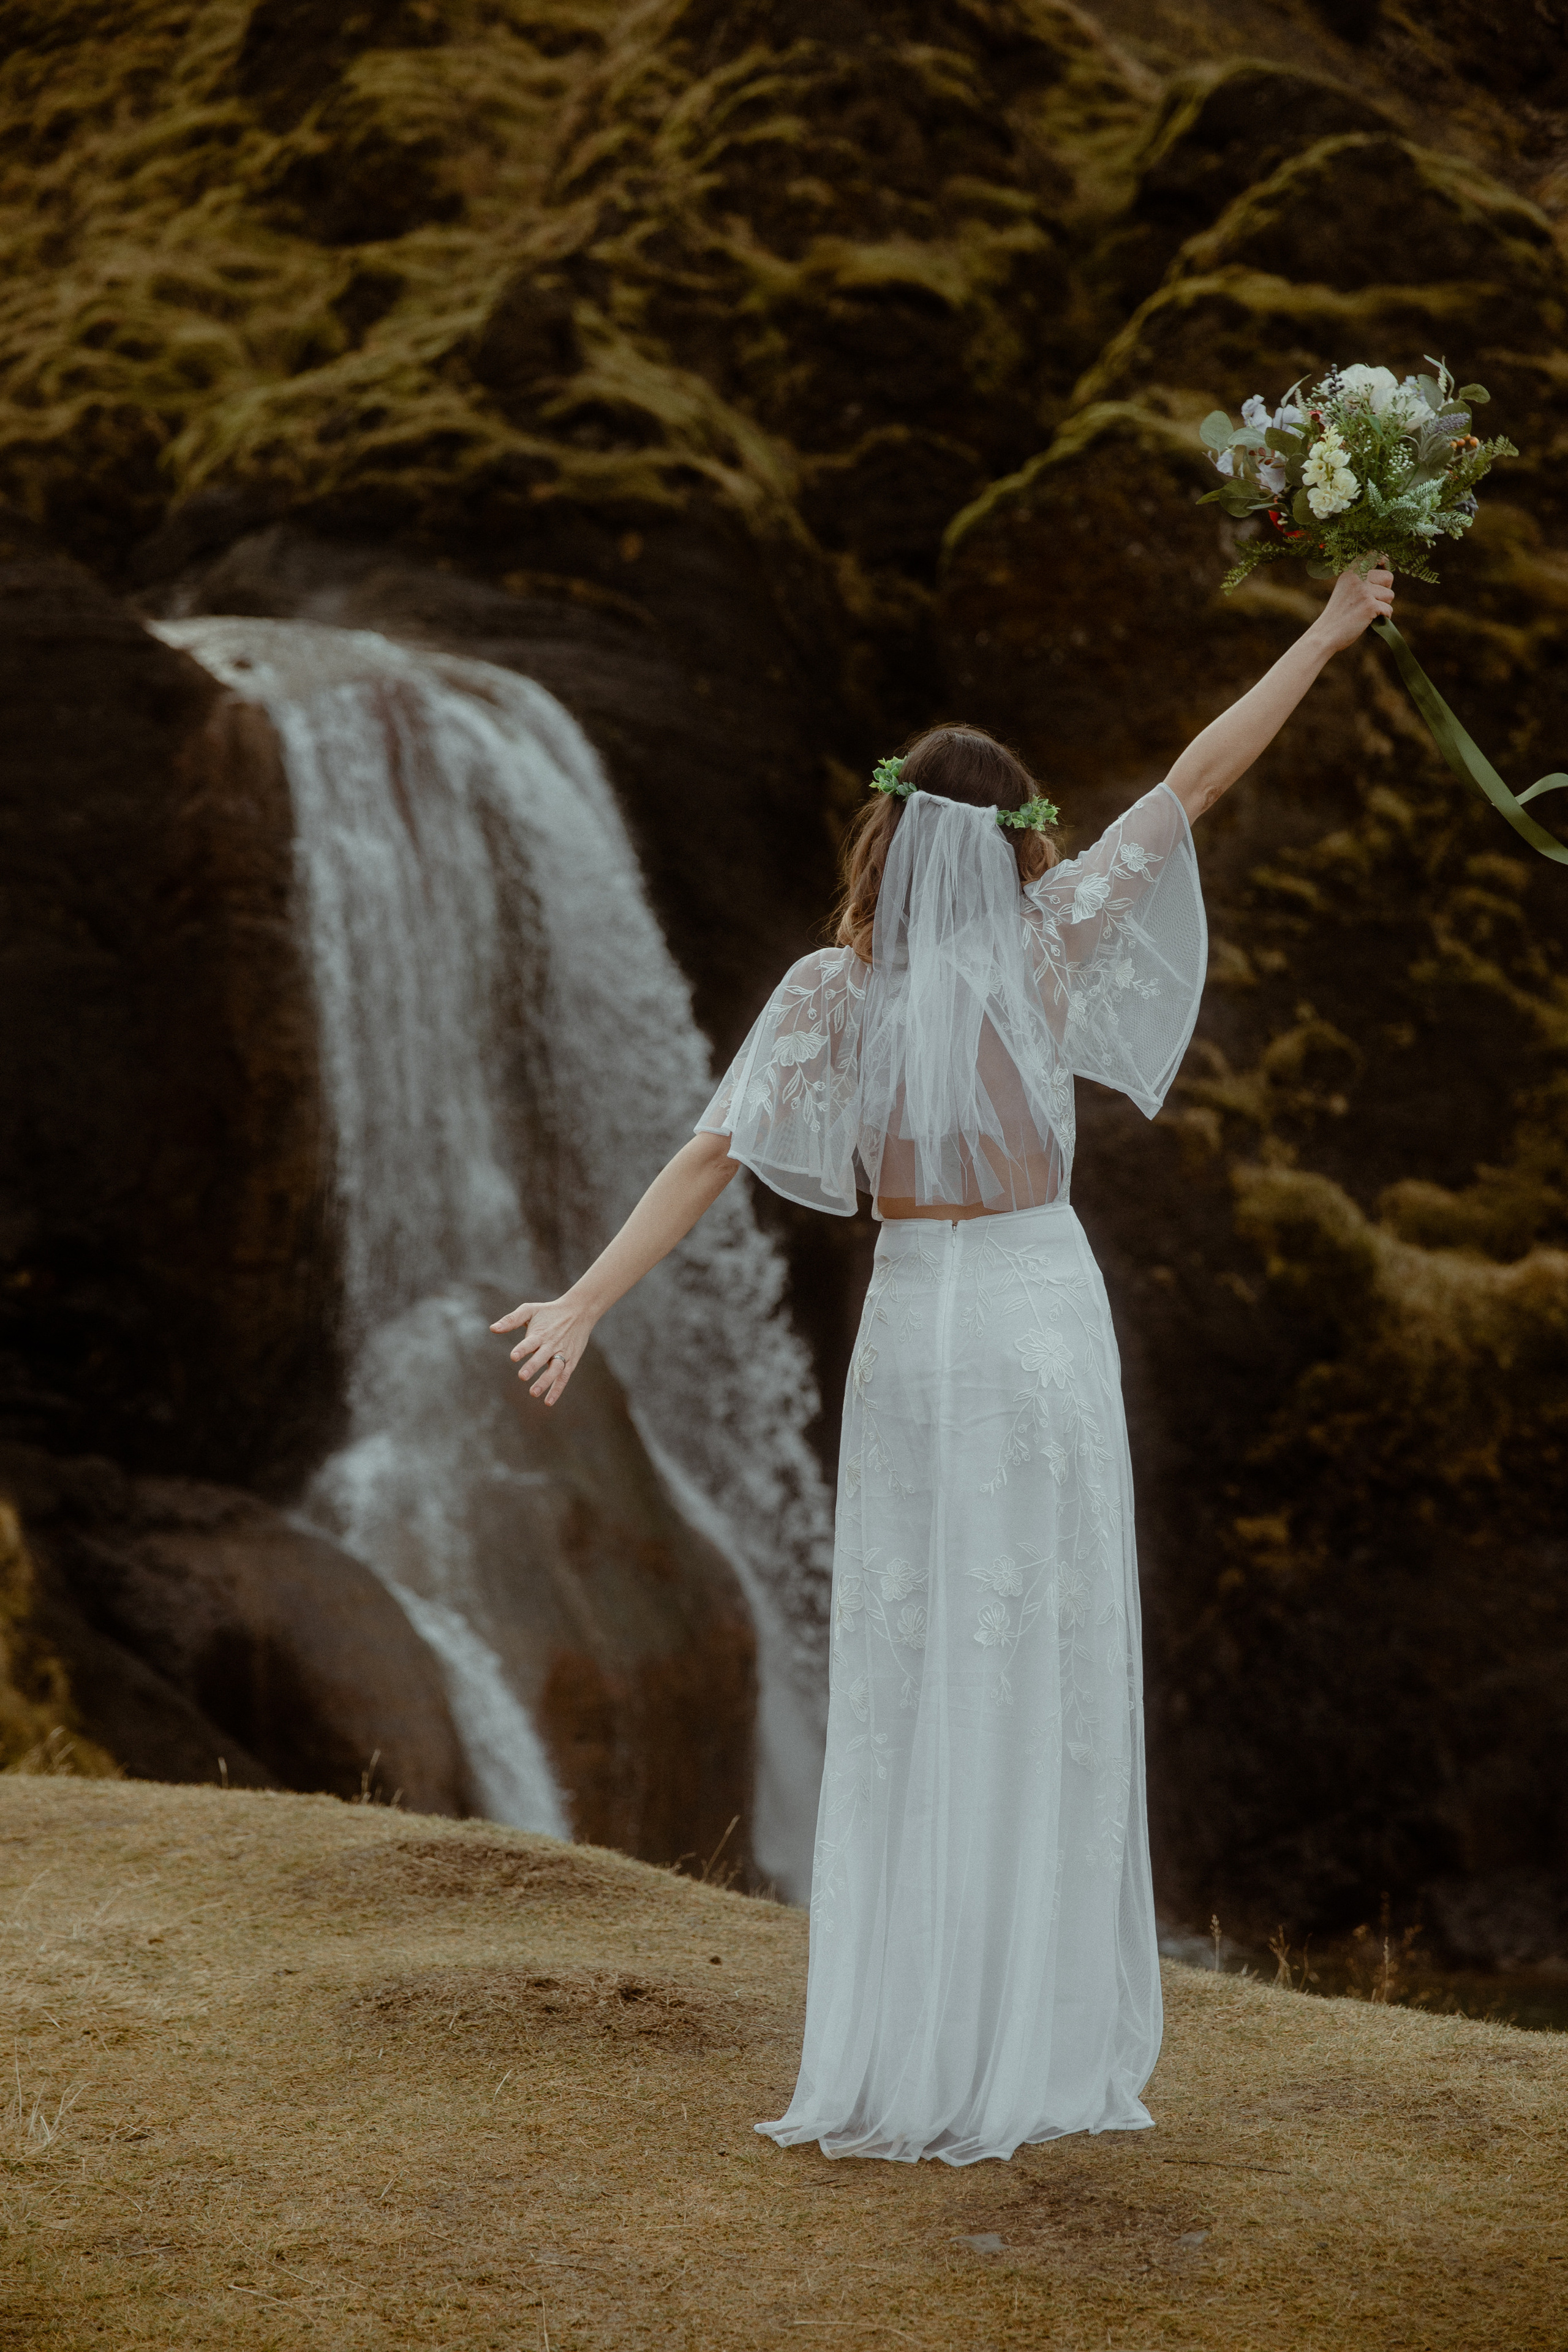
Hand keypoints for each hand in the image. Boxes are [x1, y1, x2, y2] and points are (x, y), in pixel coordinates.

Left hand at [489, 1289, 596, 1404]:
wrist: (579, 1311)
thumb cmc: (549, 1312)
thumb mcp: (530, 1310)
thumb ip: (511, 1319)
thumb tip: (492, 1328)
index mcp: (541, 1333)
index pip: (531, 1342)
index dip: (522, 1349)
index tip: (513, 1357)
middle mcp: (552, 1344)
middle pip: (542, 1357)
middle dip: (533, 1366)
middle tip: (522, 1376)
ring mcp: (562, 1354)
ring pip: (554, 1369)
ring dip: (545, 1381)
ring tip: (533, 1393)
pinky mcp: (570, 1362)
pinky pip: (564, 1377)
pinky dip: (557, 1389)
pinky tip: (548, 1402)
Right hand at [1315, 557, 1394, 652]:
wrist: (1325, 634)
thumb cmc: (1337, 615)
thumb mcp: (1345, 589)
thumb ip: (1361, 579)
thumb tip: (1386, 568)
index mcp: (1350, 571)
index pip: (1373, 554)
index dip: (1383, 558)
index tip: (1384, 563)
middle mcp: (1357, 577)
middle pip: (1388, 577)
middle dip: (1385, 590)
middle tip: (1372, 601)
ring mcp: (1364, 590)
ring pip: (1389, 595)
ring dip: (1383, 606)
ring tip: (1366, 613)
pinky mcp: (1370, 604)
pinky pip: (1388, 610)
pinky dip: (1383, 618)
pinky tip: (1370, 621)